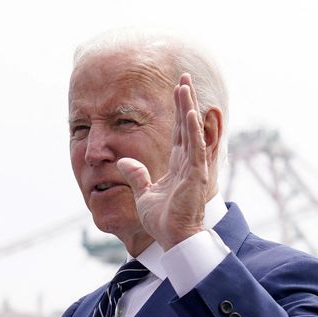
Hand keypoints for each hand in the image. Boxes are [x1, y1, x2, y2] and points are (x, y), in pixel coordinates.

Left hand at [118, 73, 208, 250]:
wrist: (173, 239)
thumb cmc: (163, 221)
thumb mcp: (143, 193)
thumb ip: (136, 175)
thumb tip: (122, 161)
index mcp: (179, 165)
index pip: (179, 132)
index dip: (178, 110)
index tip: (177, 89)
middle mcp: (189, 162)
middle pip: (188, 125)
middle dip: (186, 100)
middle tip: (184, 76)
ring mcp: (194, 168)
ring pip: (193, 131)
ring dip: (189, 107)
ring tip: (185, 85)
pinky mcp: (196, 175)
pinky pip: (196, 148)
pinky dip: (194, 130)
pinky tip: (191, 112)